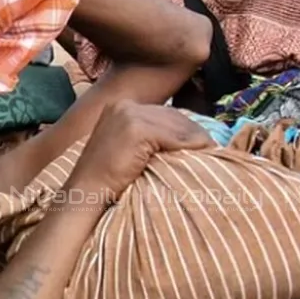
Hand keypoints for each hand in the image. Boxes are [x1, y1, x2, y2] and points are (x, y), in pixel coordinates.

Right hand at [68, 101, 215, 199]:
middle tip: (214, 152)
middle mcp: (124, 105)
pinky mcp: (136, 128)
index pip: (165, 113)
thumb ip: (147, 137)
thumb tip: (183, 138)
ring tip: (213, 156)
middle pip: (174, 116)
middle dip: (195, 135)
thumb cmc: (106, 180)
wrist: (85, 193)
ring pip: (178, 126)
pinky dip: (192, 148)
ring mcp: (128, 114)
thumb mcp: (125, 149)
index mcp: (120, 107)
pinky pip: (176, 136)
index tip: (203, 145)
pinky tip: (202, 159)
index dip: (186, 130)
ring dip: (197, 142)